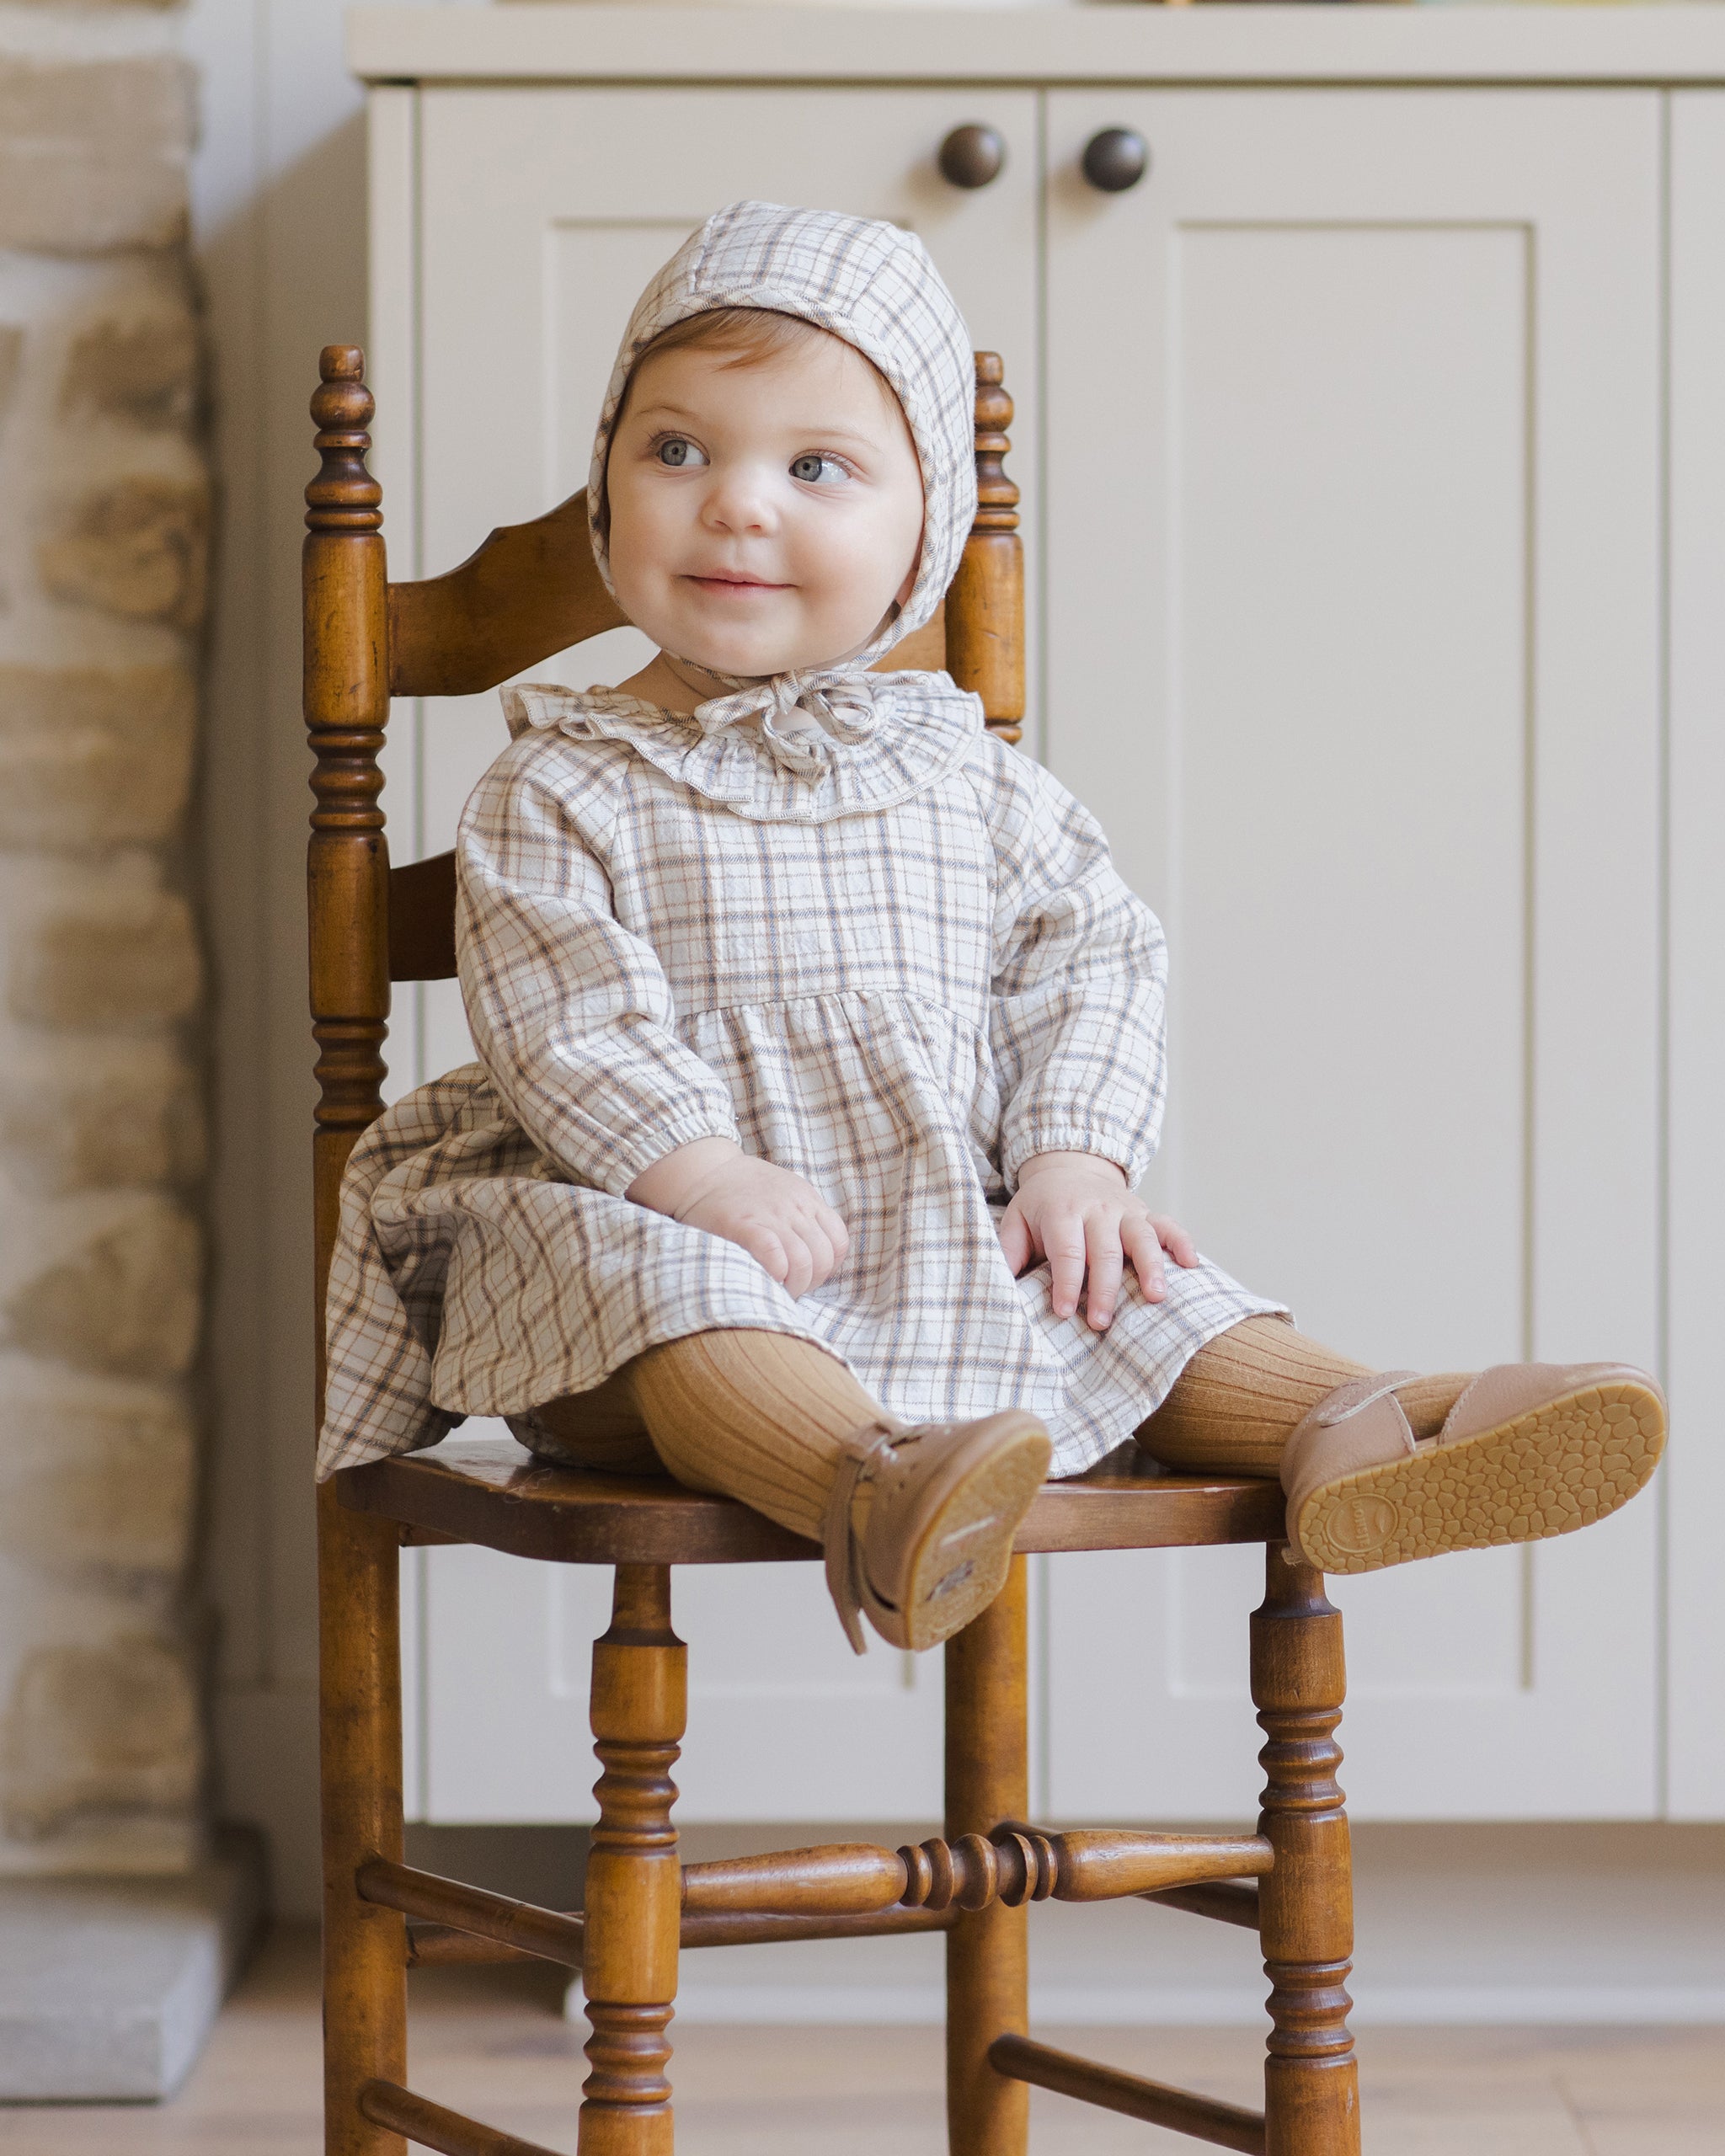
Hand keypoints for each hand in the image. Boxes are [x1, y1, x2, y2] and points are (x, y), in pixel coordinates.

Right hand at [627, 1137, 848, 1299]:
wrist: (700, 1171)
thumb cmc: (739, 1190)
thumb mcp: (782, 1192)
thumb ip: (801, 1216)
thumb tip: (814, 1253)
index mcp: (806, 1199)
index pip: (838, 1241)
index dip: (827, 1267)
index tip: (808, 1276)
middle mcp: (794, 1207)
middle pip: (822, 1258)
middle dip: (809, 1282)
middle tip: (790, 1289)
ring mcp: (771, 1216)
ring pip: (803, 1262)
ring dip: (793, 1286)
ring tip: (777, 1290)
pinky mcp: (746, 1226)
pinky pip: (775, 1255)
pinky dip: (776, 1273)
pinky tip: (766, 1278)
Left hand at [996, 1151, 1197, 1330]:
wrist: (1069, 1168)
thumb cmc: (1041, 1206)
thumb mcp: (1016, 1220)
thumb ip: (1009, 1250)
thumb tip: (1000, 1285)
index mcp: (1063, 1210)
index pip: (1068, 1250)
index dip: (1067, 1282)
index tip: (1065, 1312)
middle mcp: (1098, 1209)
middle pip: (1106, 1251)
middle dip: (1105, 1289)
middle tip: (1101, 1322)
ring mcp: (1126, 1210)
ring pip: (1142, 1238)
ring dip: (1150, 1268)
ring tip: (1155, 1298)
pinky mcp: (1146, 1213)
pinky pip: (1169, 1226)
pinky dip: (1181, 1243)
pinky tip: (1191, 1266)